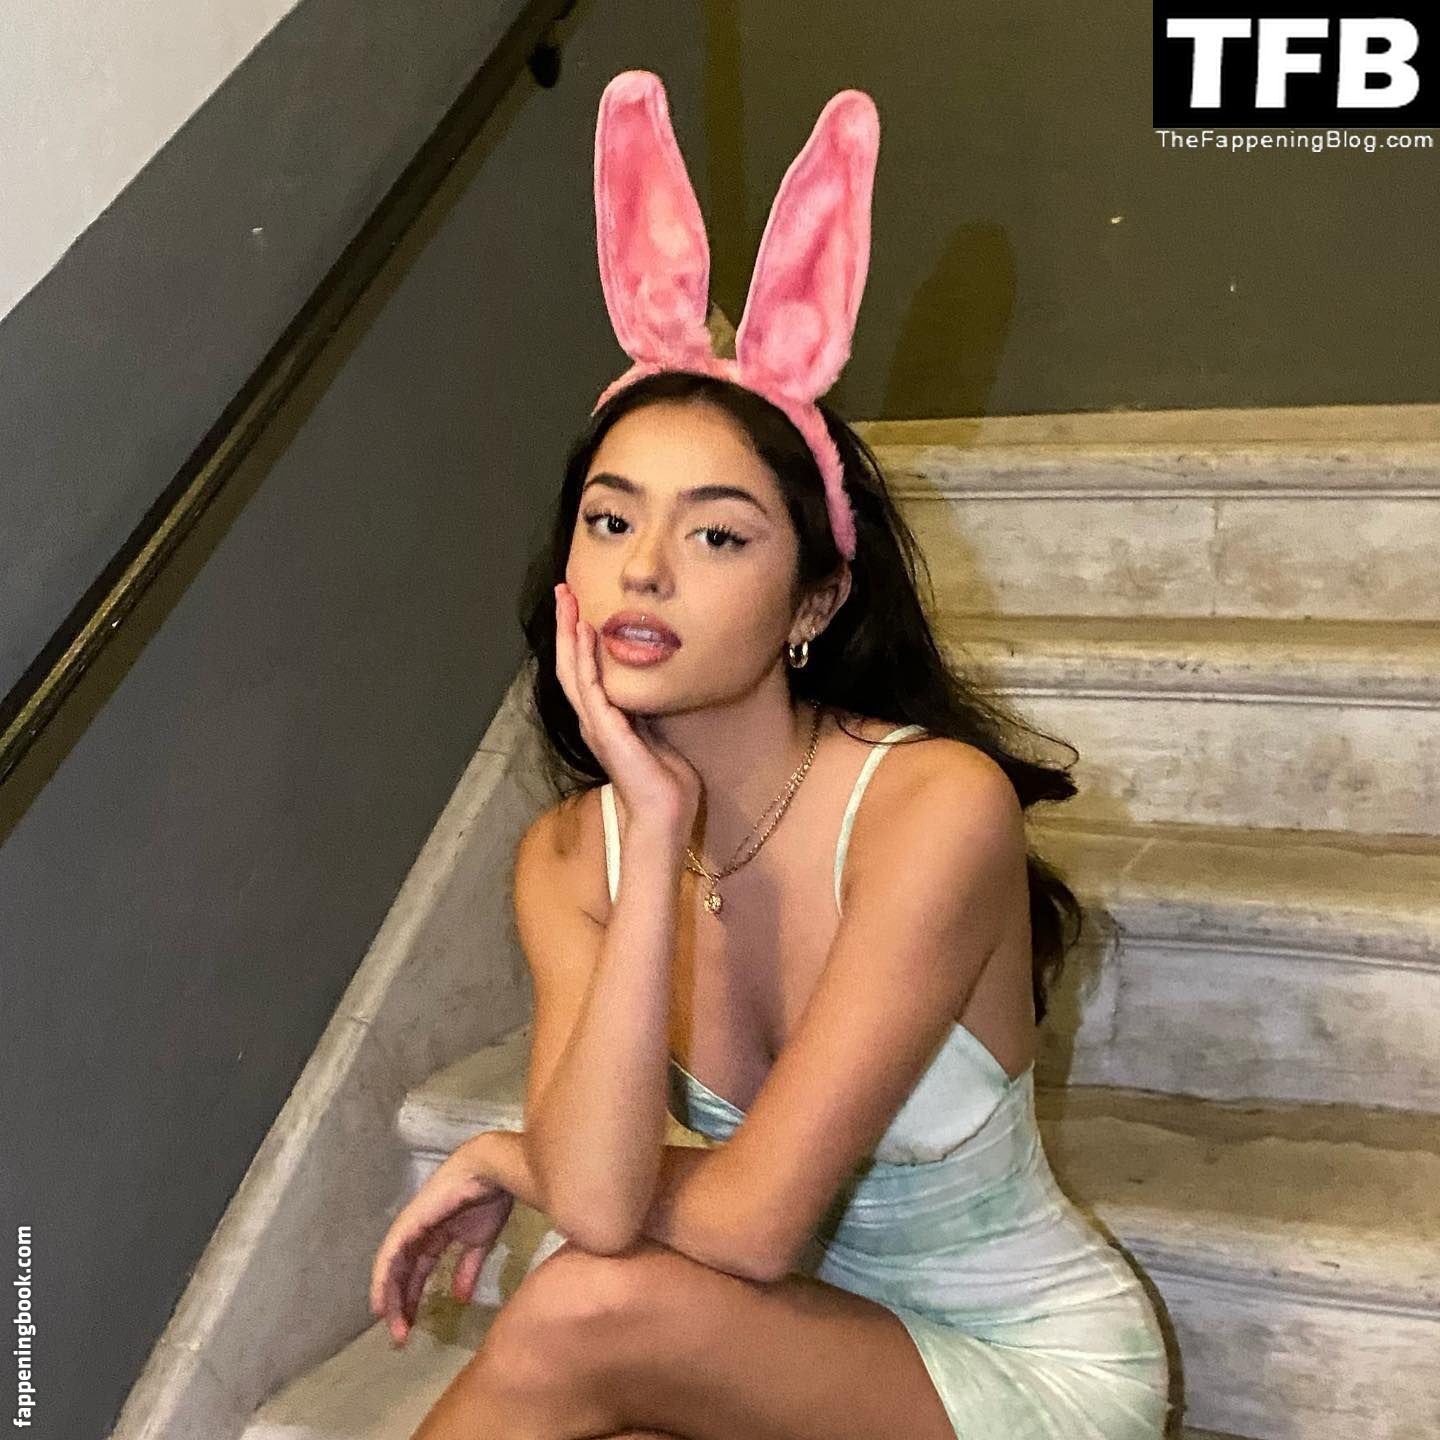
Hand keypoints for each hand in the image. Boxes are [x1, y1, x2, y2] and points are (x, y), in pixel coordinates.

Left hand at [369, 1142, 516, 1346]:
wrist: (492, 1172)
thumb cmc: (490, 1199)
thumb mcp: (480, 1242)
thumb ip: (467, 1269)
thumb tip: (461, 1299)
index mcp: (436, 1237)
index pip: (418, 1273)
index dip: (414, 1299)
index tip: (412, 1327)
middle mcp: (418, 1234)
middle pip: (402, 1275)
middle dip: (401, 1305)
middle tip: (400, 1338)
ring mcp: (411, 1228)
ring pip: (392, 1269)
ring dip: (390, 1299)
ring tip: (391, 1326)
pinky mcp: (408, 1224)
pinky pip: (389, 1256)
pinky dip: (382, 1280)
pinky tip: (381, 1302)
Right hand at [554, 581, 701, 829]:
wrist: (665, 817)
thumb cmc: (667, 785)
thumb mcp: (658, 737)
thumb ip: (650, 714)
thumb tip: (657, 692)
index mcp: (605, 721)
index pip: (584, 671)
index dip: (577, 638)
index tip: (577, 607)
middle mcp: (594, 720)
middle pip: (570, 664)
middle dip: (566, 625)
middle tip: (562, 591)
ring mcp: (597, 725)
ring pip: (573, 670)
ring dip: (569, 632)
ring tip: (567, 600)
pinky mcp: (606, 730)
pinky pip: (590, 686)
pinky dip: (584, 657)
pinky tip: (584, 631)